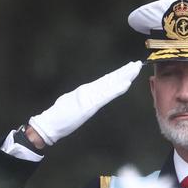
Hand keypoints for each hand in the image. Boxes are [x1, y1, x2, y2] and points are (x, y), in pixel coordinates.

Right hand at [27, 61, 142, 145]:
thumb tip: (89, 93)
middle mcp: (90, 90)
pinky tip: (126, 83)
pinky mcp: (91, 104)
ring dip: (125, 76)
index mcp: (87, 90)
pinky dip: (117, 89)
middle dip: (125, 71)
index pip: (106, 81)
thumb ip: (83, 97)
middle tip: (138, 63)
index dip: (119, 74)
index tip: (130, 68)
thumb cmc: (60, 116)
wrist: (50, 124)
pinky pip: (107, 95)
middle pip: (111, 79)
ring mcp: (91, 96)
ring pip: (111, 84)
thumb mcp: (74, 102)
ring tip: (135, 68)